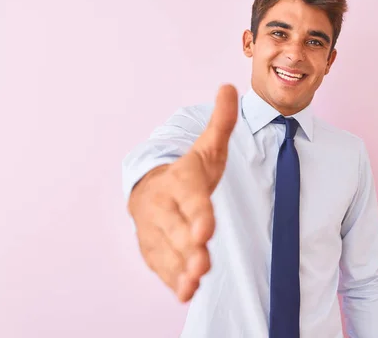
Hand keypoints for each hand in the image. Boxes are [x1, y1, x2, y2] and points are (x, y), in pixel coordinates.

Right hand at [128, 84, 237, 301]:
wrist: (149, 192)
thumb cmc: (186, 173)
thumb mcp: (206, 148)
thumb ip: (220, 123)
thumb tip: (229, 86)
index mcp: (179, 182)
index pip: (190, 198)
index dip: (197, 213)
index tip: (206, 229)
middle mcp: (163, 208)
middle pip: (175, 228)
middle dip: (188, 245)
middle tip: (202, 261)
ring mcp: (155, 231)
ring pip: (167, 251)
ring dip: (180, 267)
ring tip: (193, 281)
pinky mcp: (154, 250)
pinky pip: (162, 266)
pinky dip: (172, 278)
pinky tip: (185, 291)